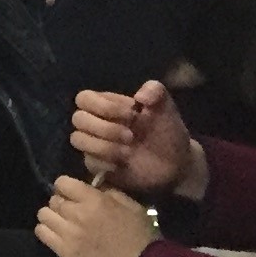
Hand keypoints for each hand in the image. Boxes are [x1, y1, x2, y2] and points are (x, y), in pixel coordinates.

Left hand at [37, 175, 160, 256]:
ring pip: (43, 214)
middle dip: (62, 202)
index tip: (74, 193)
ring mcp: (68, 234)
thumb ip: (110, 192)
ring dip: (52, 216)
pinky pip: (41, 233)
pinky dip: (47, 231)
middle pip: (53, 199)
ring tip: (64, 223)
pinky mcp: (64, 252)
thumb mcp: (132, 206)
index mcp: (94, 201)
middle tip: (73, 210)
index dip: (67, 187)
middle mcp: (77, 214)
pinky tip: (59, 234)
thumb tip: (92, 187)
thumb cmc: (142, 236)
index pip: (62, 182)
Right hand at [68, 79, 202, 199]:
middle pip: (77, 118)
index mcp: (107, 105)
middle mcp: (97, 123)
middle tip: (131, 136)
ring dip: (103, 145)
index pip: (84, 98)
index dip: (103, 106)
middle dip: (105, 127)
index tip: (131, 114)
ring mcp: (95, 144)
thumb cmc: (167, 132)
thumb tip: (139, 96)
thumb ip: (155, 90)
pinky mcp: (97, 165)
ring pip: (78, 139)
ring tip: (128, 151)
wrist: (177, 163)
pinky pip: (88, 162)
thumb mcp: (166, 107)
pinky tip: (122, 163)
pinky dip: (105, 162)